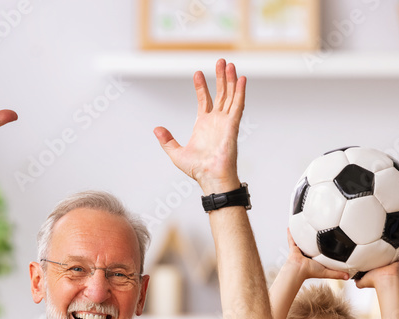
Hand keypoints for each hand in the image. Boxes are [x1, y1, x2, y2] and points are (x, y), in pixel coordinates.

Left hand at [153, 59, 244, 193]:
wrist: (210, 177)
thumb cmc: (197, 169)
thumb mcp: (176, 153)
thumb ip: (167, 140)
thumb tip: (156, 129)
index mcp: (204, 124)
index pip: (204, 100)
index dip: (201, 86)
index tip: (197, 73)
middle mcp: (216, 121)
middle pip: (220, 93)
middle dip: (220, 77)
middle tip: (221, 61)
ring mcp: (226, 122)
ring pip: (230, 96)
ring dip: (230, 80)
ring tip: (230, 64)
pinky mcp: (233, 125)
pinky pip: (238, 105)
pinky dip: (240, 92)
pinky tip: (242, 79)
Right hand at [285, 230, 350, 280]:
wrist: (298, 270)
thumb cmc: (310, 271)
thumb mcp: (326, 271)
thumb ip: (337, 273)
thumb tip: (348, 277)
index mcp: (315, 259)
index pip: (321, 252)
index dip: (325, 247)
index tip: (331, 240)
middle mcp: (308, 254)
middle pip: (312, 245)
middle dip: (315, 238)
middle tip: (320, 230)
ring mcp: (300, 250)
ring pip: (302, 241)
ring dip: (303, 235)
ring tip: (306, 226)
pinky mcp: (294, 248)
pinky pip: (292, 239)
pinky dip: (291, 233)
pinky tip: (292, 226)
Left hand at [354, 246, 398, 288]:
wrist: (384, 280)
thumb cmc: (376, 280)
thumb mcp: (363, 281)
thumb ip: (358, 281)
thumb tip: (354, 280)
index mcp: (381, 270)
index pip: (382, 264)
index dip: (382, 261)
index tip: (381, 257)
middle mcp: (390, 267)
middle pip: (392, 259)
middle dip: (392, 255)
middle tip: (393, 249)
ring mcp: (397, 265)